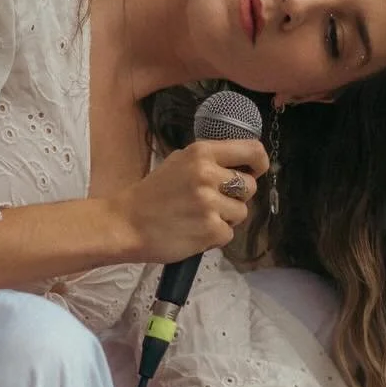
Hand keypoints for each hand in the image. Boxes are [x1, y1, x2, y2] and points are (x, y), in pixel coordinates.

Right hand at [113, 137, 269, 263]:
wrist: (125, 224)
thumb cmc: (151, 194)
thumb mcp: (178, 162)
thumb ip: (209, 160)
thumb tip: (241, 164)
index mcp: (202, 153)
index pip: (252, 150)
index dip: (259, 163)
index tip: (255, 171)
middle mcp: (208, 175)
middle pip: (250, 186)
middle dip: (237, 197)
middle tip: (214, 202)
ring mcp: (210, 204)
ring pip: (241, 212)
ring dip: (225, 218)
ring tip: (199, 218)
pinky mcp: (211, 230)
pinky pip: (229, 234)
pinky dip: (215, 237)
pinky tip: (194, 232)